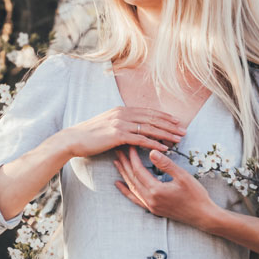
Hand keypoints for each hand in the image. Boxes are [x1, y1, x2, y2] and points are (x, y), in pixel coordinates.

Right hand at [61, 107, 185, 158]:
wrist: (74, 139)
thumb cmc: (90, 135)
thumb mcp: (107, 124)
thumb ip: (121, 124)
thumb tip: (133, 128)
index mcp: (122, 110)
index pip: (148, 112)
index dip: (164, 116)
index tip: (177, 121)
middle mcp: (123, 114)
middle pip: (153, 118)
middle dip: (170, 124)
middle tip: (184, 130)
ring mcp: (120, 123)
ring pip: (150, 128)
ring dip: (166, 134)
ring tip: (179, 139)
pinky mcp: (118, 135)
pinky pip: (141, 139)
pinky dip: (154, 143)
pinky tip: (164, 148)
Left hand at [113, 146, 221, 229]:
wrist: (203, 216)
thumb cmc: (196, 195)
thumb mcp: (183, 177)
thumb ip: (166, 164)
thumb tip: (152, 151)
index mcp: (156, 190)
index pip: (139, 170)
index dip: (132, 157)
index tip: (130, 145)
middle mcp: (149, 199)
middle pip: (132, 178)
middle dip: (125, 163)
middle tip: (118, 149)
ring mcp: (150, 206)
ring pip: (132, 187)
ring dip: (124, 174)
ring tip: (117, 162)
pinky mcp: (153, 209)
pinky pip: (135, 199)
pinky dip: (126, 191)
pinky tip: (119, 184)